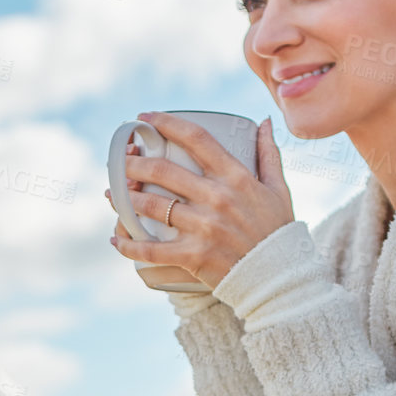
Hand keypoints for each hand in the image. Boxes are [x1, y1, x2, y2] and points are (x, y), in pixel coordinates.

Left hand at [106, 112, 294, 290]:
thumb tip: (264, 122)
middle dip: (134, 163)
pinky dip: (129, 246)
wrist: (280, 278)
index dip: (166, 123)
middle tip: (122, 161)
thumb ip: (268, 154)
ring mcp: (204, 228)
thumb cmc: (278, 231)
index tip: (145, 118)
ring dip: (125, 199)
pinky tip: (117, 239)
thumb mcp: (278, 189)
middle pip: (163, 171)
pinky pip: (151, 250)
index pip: (196, 138)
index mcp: (236, 177)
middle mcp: (217, 198)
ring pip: (151, 206)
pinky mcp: (193, 256)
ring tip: (114, 194)